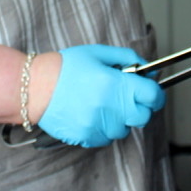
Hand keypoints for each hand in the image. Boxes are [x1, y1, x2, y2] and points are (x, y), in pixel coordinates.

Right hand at [37, 44, 165, 147]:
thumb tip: (150, 69)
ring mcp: (99, 125)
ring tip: (101, 103)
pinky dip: (104, 128)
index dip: (155, 93)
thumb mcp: (98, 53)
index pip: (153, 96)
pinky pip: (107, 137)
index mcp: (116, 84)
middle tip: (123, 96)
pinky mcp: (88, 138)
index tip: (150, 91)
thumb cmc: (65, 68)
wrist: (35, 87)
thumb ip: (128, 59)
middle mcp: (110, 108)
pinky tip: (91, 113)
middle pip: (143, 116)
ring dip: (120, 118)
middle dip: (138, 106)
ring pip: (125, 129)